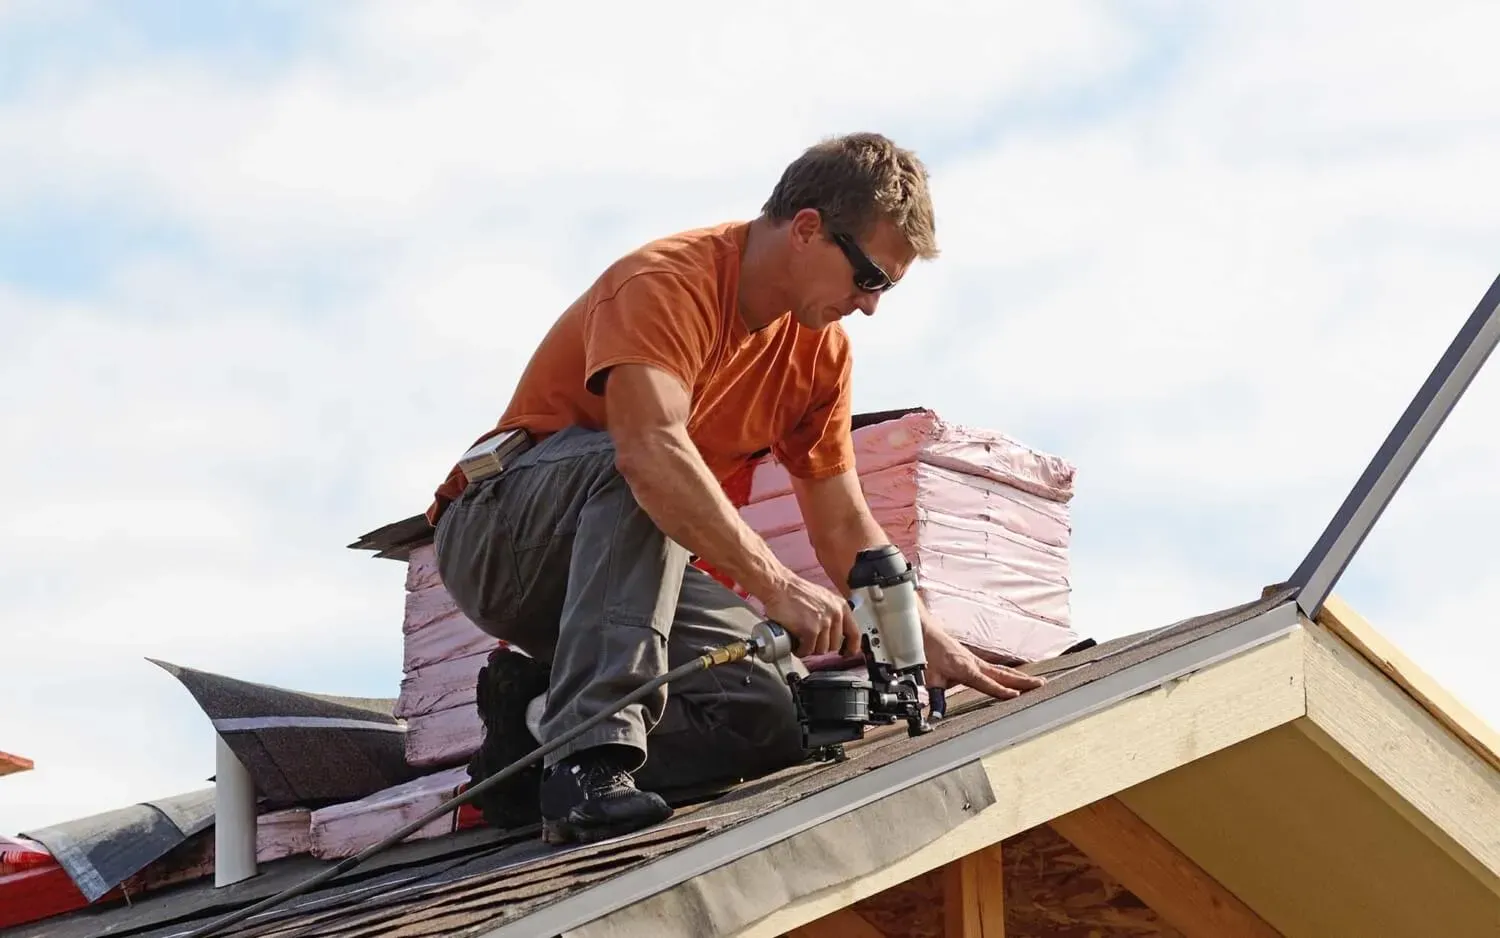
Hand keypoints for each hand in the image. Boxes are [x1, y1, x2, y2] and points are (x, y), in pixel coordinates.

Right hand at [761, 574, 860, 656]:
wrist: (779, 586)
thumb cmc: (796, 592)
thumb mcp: (823, 598)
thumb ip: (831, 613)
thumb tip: (834, 630)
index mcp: (840, 606)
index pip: (854, 633)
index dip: (852, 647)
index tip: (847, 653)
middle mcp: (835, 614)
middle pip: (835, 645)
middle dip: (821, 645)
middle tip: (810, 640)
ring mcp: (823, 622)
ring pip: (821, 650)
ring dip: (810, 648)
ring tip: (801, 639)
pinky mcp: (810, 630)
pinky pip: (807, 650)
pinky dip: (800, 650)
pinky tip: (795, 643)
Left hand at [924, 624, 1044, 700]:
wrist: (926, 633)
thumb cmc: (928, 654)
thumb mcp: (930, 679)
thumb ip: (936, 699)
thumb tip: (935, 717)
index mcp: (965, 669)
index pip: (986, 682)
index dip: (1001, 691)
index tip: (1016, 696)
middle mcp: (975, 664)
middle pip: (1003, 675)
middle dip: (1023, 681)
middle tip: (1041, 685)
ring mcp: (978, 661)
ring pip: (1003, 671)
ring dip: (1021, 677)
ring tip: (1039, 682)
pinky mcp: (977, 661)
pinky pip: (998, 669)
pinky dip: (1011, 673)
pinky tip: (1019, 677)